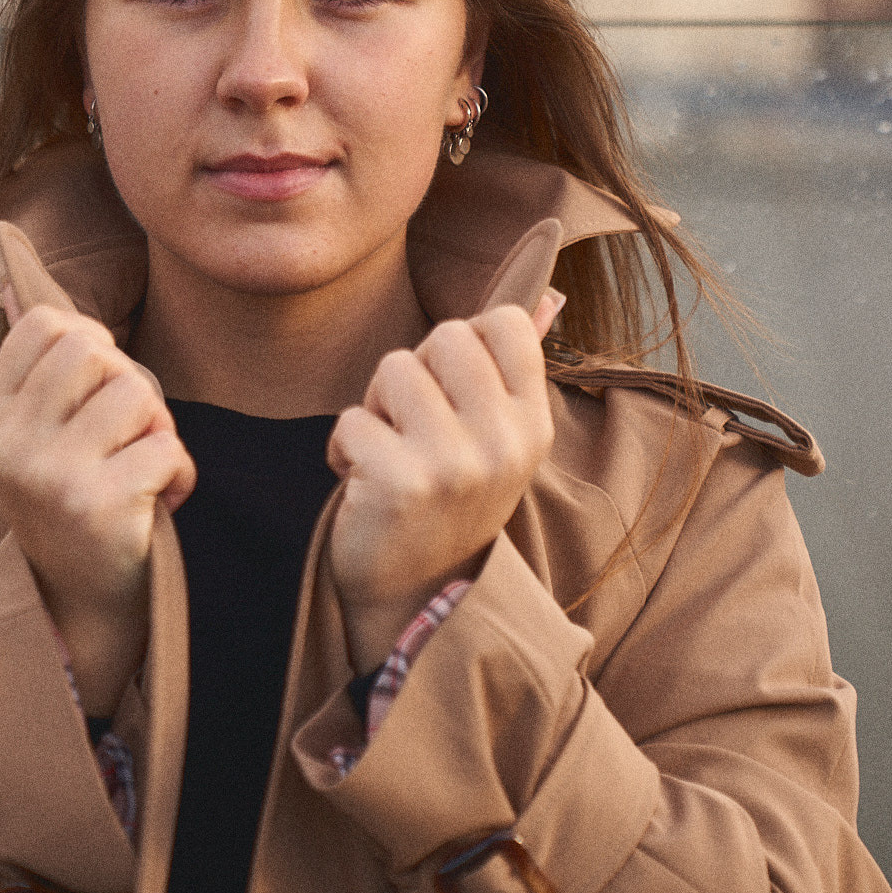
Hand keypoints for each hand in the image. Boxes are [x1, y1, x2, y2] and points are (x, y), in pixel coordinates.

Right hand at [0, 292, 195, 712]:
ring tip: (138, 469)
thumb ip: (32, 358)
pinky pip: (168, 448)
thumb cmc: (72, 499)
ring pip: (138, 394)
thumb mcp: (38, 430)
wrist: (83, 604)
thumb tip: (14, 280)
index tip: (94, 397)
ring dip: (159, 432)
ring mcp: (49, 474)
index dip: (92, 347)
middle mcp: (8, 443)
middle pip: (96, 351)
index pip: (48, 324)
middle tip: (123, 437)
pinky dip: (180, 476)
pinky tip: (156, 503)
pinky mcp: (96, 505)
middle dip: (130, 387)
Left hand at [326, 293, 561, 672]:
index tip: (453, 389)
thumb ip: (514, 366)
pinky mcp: (401, 483)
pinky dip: (345, 449)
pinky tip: (365, 485)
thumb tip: (547, 295)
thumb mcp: (498, 438)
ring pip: (394, 368)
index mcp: (533, 423)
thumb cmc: (448, 499)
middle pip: (447, 334)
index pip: (504, 322)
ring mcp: (455, 464)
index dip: (463, 342)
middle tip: (415, 427)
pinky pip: (351, 420)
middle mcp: (504, 441)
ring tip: (389, 454)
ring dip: (375, 408)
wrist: (415, 598)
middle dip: (415, 371)